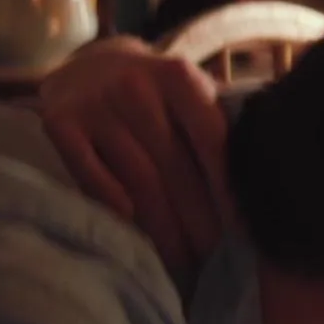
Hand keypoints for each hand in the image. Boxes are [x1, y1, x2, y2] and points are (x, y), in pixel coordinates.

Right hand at [39, 35, 232, 297]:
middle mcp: (135, 85)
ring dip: (164, 226)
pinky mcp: (60, 123)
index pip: (211, 138)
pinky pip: (90, 174)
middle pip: (175, 166)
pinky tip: (135, 235)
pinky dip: (114, 204)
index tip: (242, 227)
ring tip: (185, 260)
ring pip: (138, 178)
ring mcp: (94, 104)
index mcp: (178, 75)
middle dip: (199, 218)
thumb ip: (222, 121)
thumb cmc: (159, 90)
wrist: (91, 63)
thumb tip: (264, 177)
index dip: (227, 187)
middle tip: (216, 256)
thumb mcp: (191, 90)